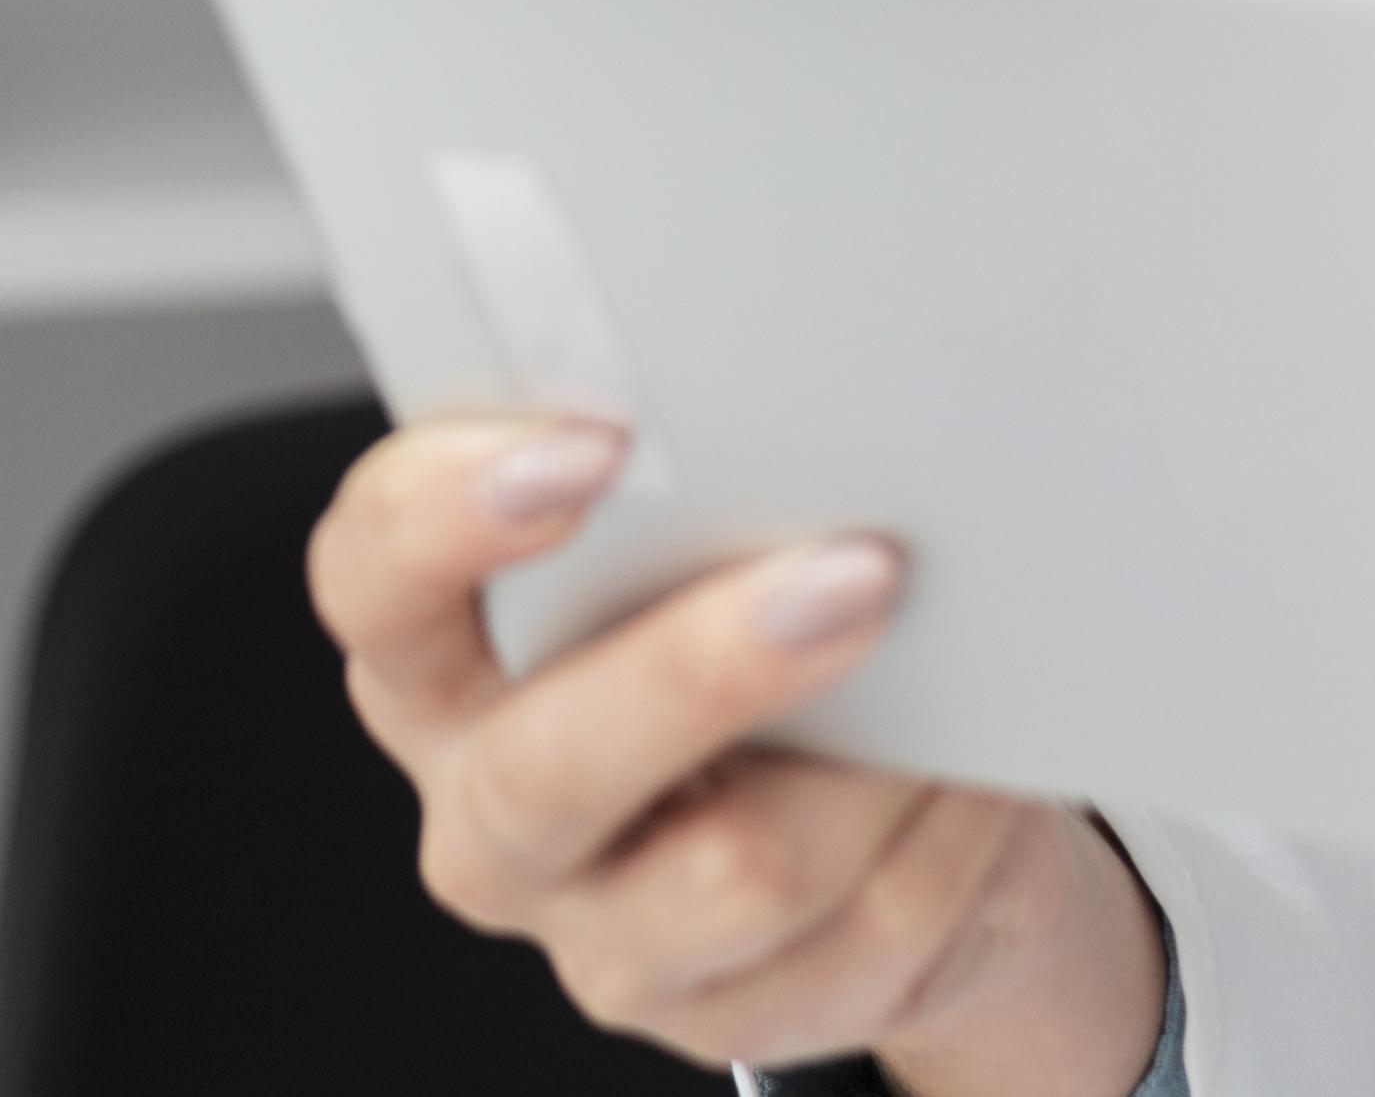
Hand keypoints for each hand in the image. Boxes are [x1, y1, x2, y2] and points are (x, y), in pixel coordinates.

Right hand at [311, 418, 1166, 1095]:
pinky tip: (979, 764)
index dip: (449, 513)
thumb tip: (815, 383)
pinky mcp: (730, 1013)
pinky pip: (870, 925)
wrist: (886, 798)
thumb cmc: (775, 602)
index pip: (372, 578)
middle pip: (547, 768)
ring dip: (879, 763)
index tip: (592, 444)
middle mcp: (495, 806)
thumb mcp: (719, 525)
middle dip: (706, 670)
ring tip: (960, 675)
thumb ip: (706, 472)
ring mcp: (607, 931)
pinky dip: (952, 824)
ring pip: (740, 871)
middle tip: (855, 573)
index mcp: (448, 657)